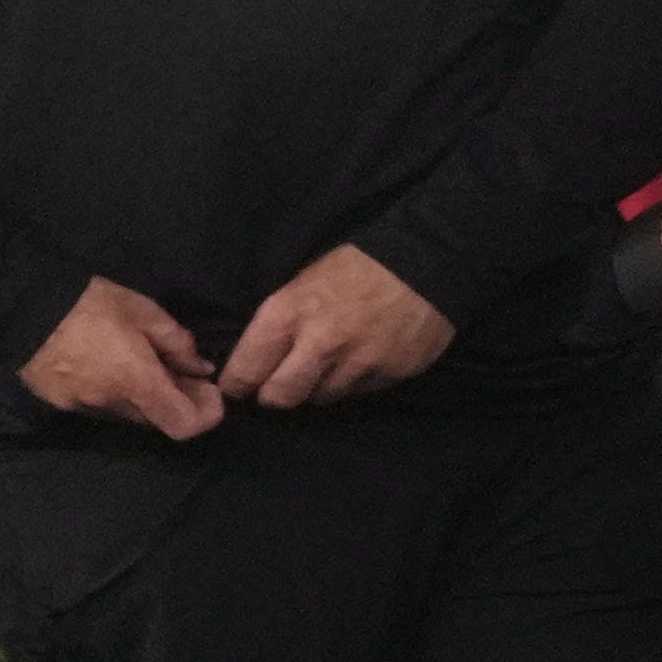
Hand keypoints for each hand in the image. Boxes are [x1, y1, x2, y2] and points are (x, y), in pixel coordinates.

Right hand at [13, 274, 227, 441]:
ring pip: (127, 413)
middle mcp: (111, 404)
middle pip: (156, 419)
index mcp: (136, 382)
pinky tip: (103, 364)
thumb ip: (177, 342)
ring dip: (142, 396)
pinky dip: (111, 392)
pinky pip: (97, 405)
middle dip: (175, 399)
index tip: (208, 391)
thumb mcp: (142, 310)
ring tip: (138, 363)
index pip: (183, 425)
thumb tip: (199, 368)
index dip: (205, 415)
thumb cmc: (87, 304)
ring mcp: (82, 407)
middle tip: (180, 370)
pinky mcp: (59, 402)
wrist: (18, 308)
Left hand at [217, 240, 456, 415]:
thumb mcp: (302, 283)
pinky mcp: (389, 374)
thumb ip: (279, 323)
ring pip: (319, 398)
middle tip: (277, 386)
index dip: (236, 384)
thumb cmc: (355, 268)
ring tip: (325, 366)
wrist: (425, 262)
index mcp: (288, 314)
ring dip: (316, 388)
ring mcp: (357, 363)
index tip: (236, 387)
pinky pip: (357, 394)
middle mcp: (320, 344)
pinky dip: (352, 383)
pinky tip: (358, 361)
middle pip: (279, 397)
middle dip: (273, 395)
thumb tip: (254, 359)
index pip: (246, 370)